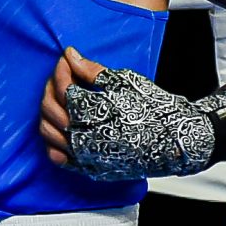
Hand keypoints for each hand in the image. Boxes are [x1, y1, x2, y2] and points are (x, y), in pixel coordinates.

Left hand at [41, 46, 225, 179]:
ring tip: (59, 98)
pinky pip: (61, 159)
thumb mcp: (124, 82)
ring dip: (49, 111)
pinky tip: (57, 132)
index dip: (62, 69)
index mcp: (92, 112)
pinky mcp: (91, 168)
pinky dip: (53, 144)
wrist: (176, 141)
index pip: (63, 87)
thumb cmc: (153, 108)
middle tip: (62, 75)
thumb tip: (71, 56)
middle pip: (51, 108)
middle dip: (52, 86)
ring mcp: (85, 155)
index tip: (67, 59)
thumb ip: (93, 71)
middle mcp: (84, 136)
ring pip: (50, 132)